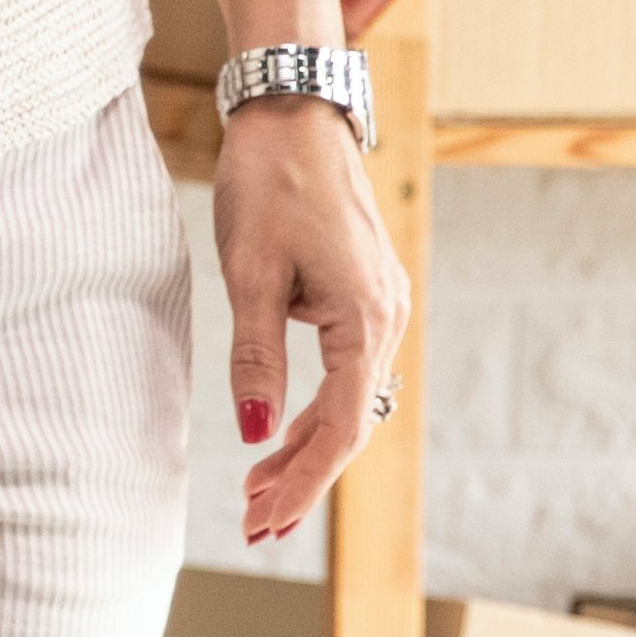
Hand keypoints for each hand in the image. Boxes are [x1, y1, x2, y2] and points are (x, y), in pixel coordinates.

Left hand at [208, 96, 410, 542]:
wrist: (294, 112)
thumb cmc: (269, 182)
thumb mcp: (248, 272)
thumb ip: (255, 355)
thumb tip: (256, 431)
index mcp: (365, 318)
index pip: (340, 427)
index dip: (302, 480)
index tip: (264, 521)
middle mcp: (387, 316)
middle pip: (351, 422)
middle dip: (303, 476)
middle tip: (255, 525)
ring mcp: (381, 304)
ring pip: (351, 398)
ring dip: (307, 445)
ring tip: (259, 490)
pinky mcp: (366, 292)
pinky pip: (348, 369)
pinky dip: (316, 407)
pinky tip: (282, 431)